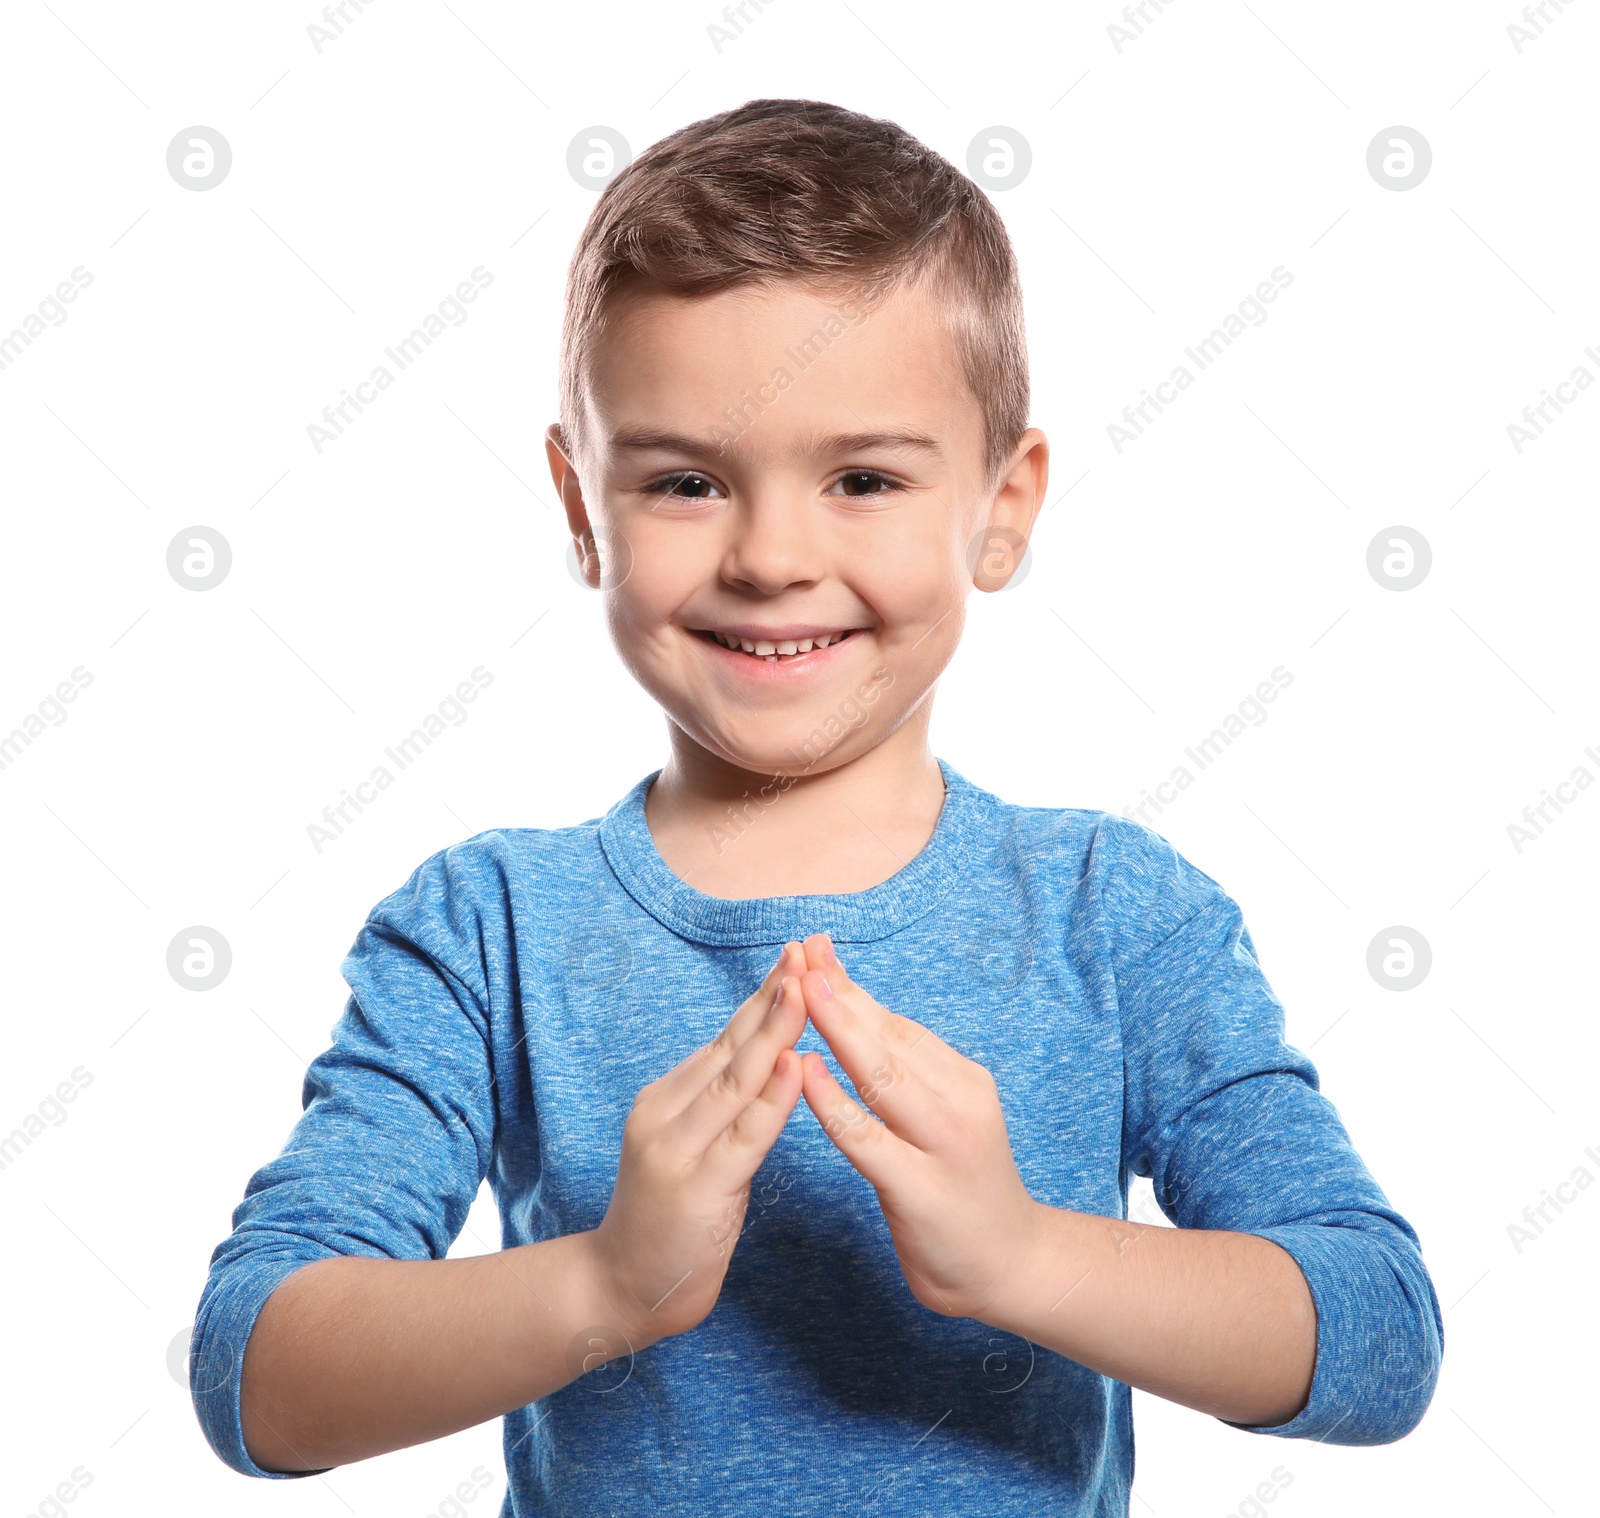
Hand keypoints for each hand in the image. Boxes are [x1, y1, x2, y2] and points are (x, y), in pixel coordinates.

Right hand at [589, 941, 808, 1348]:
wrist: (621, 1288)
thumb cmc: (670, 1219)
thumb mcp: (692, 1148)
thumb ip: (721, 1105)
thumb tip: (768, 1056)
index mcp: (667, 1099)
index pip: (725, 1039)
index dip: (761, 998)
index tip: (793, 958)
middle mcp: (666, 1114)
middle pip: (730, 1048)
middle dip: (770, 999)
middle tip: (802, 954)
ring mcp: (677, 1150)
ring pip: (737, 1082)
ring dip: (774, 1034)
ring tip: (803, 991)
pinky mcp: (696, 1188)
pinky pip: (744, 1136)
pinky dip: (773, 1099)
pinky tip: (797, 1067)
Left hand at [794, 933, 1040, 1322]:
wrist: (1012, 1266)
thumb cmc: (960, 1185)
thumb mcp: (940, 1116)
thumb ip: (904, 1073)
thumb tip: (853, 1013)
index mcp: (959, 1078)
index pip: (895, 1022)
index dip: (850, 985)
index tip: (812, 947)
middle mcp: (958, 1102)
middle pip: (888, 1038)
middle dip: (840, 993)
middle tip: (801, 952)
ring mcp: (944, 1146)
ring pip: (882, 1077)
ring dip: (840, 1030)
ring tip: (803, 991)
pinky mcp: (923, 1192)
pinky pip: (871, 1141)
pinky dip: (836, 1105)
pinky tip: (806, 1075)